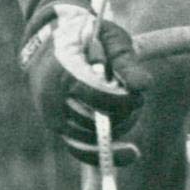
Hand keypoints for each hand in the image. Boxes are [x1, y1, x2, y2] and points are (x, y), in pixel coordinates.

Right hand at [19, 1, 145, 166]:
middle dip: (122, 112)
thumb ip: (126, 60)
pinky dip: (106, 153)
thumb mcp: (107, 37)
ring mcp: (53, 116)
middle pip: (97, 120)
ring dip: (117, 126)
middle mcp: (53, 99)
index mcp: (64, 73)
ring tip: (128, 107)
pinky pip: (81, 149)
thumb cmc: (83, 35)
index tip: (138, 94)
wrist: (44, 41)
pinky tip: (131, 154)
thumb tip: (144, 86)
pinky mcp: (57, 127)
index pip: (98, 97)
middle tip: (135, 99)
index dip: (123, 99)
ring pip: (93, 136)